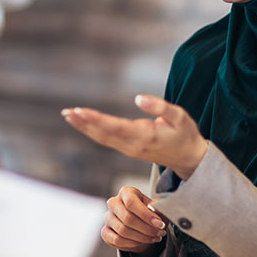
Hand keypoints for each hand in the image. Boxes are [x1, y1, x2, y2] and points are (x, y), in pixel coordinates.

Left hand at [61, 94, 207, 179]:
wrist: (188, 158)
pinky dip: (92, 131)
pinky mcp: (127, 149)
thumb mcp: (179, 116)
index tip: (80, 111)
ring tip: (69, 115)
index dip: (96, 119)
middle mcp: (133, 145)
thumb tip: (138, 98)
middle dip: (84, 123)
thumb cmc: (184, 133)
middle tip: (67, 112)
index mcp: (145, 136)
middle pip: (103, 134)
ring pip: (102, 138)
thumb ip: (160, 107)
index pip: (115, 127)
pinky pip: (106, 140)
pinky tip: (82, 123)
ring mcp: (129, 149)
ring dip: (84, 127)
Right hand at [101, 186, 166, 252]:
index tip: (160, 224)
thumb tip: (154, 206)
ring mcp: (107, 218)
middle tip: (160, 233)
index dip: (146, 215)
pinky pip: (117, 240)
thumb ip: (157, 207)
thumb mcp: (156, 208)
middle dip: (147, 229)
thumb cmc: (148, 213)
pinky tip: (142, 242)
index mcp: (126, 192)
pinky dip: (132, 244)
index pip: (131, 202)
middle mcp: (113, 203)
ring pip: (123, 231)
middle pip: (127, 218)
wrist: (139, 224)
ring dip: (142, 238)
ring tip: (155, 238)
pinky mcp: (105, 232)